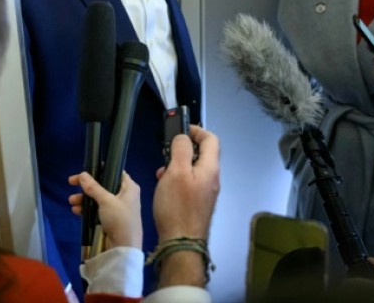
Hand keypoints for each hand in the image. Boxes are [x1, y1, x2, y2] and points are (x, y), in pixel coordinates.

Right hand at [68, 171, 141, 249]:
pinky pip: (97, 210)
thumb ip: (93, 187)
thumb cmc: (119, 218)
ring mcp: (117, 207)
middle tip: (71, 183)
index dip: (100, 169)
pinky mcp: (111, 219)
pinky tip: (76, 211)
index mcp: (129, 187)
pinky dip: (87, 209)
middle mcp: (124, 195)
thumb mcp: (106, 200)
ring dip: (84, 199)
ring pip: (98, 198)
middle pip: (103, 185)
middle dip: (87, 186)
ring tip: (71, 201)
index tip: (86, 169)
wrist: (124, 247)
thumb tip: (82, 174)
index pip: (115, 172)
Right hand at [153, 125, 219, 240]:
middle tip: (167, 154)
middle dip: (183, 150)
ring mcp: (206, 193)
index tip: (181, 130)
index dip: (197, 130)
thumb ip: (181, 150)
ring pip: (193, 170)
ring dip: (177, 166)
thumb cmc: (177, 207)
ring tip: (162, 173)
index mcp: (210, 168)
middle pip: (202, 154)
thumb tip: (184, 137)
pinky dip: (178, 180)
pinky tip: (165, 188)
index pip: (211, 139)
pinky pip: (190, 184)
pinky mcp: (198, 204)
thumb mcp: (176, 172)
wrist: (181, 243)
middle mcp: (212, 179)